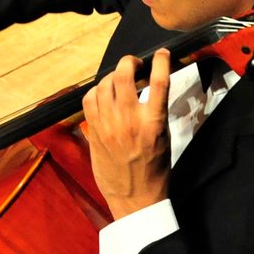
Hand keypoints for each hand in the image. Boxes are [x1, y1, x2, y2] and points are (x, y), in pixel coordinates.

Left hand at [82, 50, 172, 220]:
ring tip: (119, 79)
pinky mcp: (94, 131)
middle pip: (124, 74)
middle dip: (129, 61)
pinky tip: (104, 94)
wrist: (135, 198)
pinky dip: (96, 91)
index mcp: (154, 123)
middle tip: (135, 63)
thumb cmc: (154, 169)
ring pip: (104, 83)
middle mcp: (129, 120)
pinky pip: (89, 98)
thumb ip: (157, 110)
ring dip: (113, 75)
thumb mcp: (165, 137)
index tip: (161, 54)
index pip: (159, 81)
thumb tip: (151, 85)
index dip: (160, 61)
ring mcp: (108, 124)